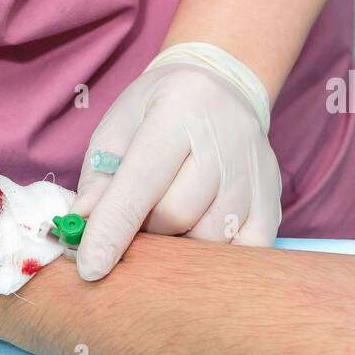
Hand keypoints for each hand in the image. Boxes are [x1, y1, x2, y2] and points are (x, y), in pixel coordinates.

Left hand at [72, 42, 282, 280]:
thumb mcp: (117, 130)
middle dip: (147, 229)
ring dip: (180, 243)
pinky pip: (246, 250)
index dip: (113, 230)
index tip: (92, 268)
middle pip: (176, 216)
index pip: (140, 184)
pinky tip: (200, 234)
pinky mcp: (273, 197)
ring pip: (209, 238)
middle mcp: (225, 138)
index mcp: (177, 112)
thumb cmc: (156, 111)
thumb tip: (81, 229)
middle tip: (138, 216)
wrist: (219, 87)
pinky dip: (217, 256)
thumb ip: (98, 179)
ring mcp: (255, 170)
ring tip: (170, 219)